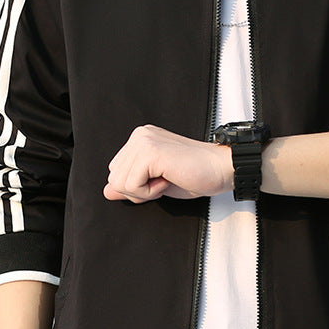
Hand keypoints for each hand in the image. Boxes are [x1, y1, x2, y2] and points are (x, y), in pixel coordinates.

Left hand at [104, 125, 232, 202]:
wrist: (221, 169)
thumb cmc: (196, 175)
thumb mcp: (156, 184)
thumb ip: (130, 185)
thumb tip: (106, 191)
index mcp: (140, 139)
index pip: (116, 172)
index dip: (137, 186)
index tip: (162, 180)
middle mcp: (139, 136)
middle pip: (114, 178)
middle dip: (138, 190)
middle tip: (165, 181)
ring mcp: (143, 141)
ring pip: (119, 183)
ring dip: (145, 192)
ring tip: (167, 179)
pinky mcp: (150, 152)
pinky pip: (131, 185)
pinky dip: (150, 192)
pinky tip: (168, 179)